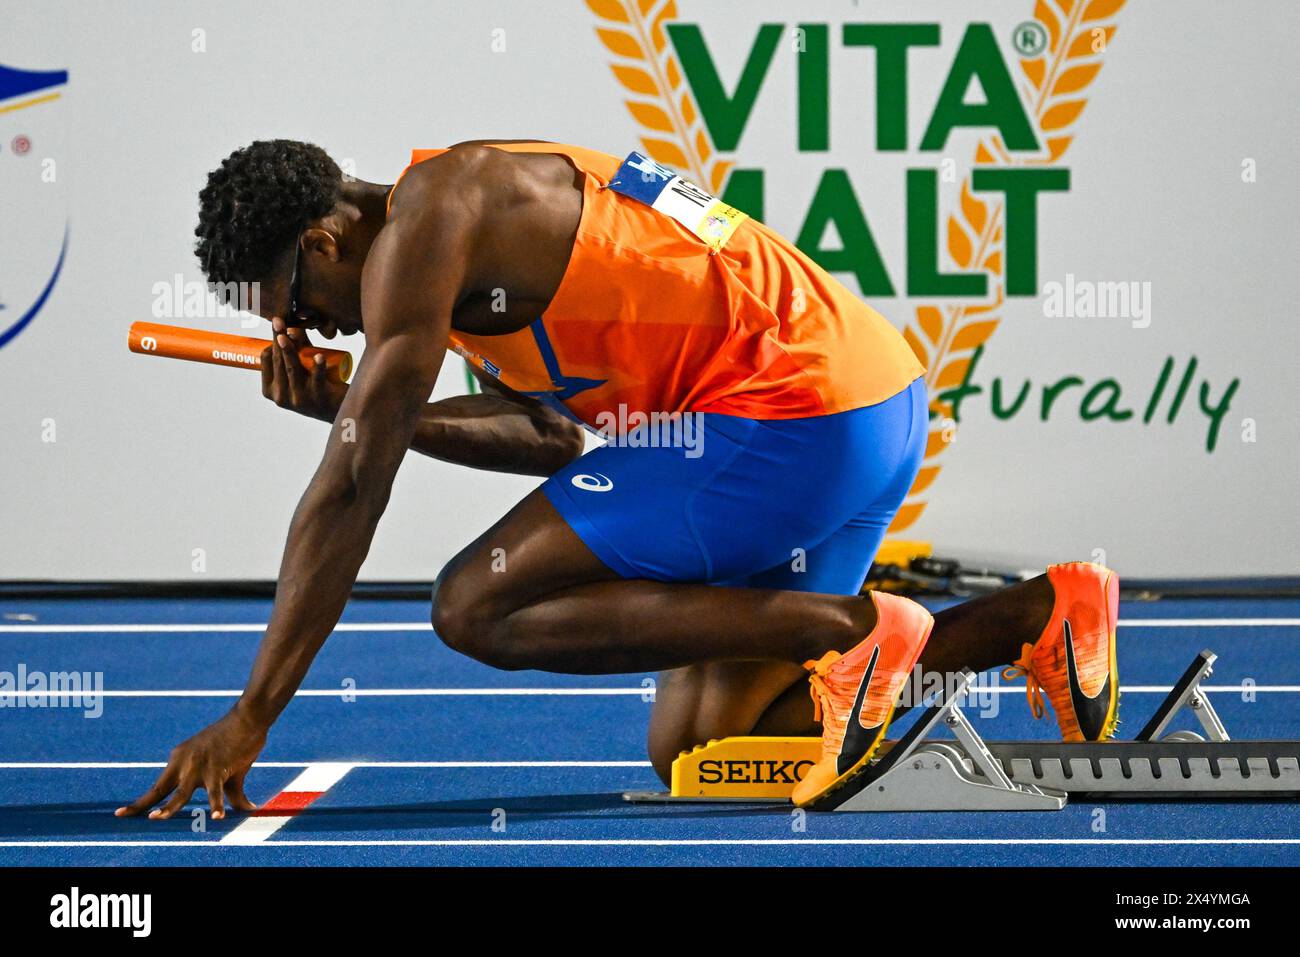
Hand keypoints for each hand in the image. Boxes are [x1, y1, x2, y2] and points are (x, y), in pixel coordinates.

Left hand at [115, 707, 267, 820]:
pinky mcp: (218, 767)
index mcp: (180, 760)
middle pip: (159, 789)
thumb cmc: (238, 741)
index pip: (159, 786)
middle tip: (121, 815)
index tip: (121, 813)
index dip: (141, 802)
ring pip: (180, 793)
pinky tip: (218, 818)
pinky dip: (217, 805)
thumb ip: (232, 792)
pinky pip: (215, 791)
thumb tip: (247, 810)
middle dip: (141, 805)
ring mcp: (200, 766)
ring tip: (156, 818)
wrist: (248, 718)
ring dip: (168, 807)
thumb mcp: (230, 769)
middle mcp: (184, 763)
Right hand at [261, 317, 347, 421]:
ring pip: (292, 369)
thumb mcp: (301, 367)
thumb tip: (292, 326)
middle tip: (279, 321)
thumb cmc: (315, 385)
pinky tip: (320, 357)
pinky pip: (317, 379)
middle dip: (278, 340)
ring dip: (290, 351)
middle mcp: (281, 397)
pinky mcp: (318, 398)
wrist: (338, 408)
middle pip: (278, 362)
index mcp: (270, 390)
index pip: (266, 360)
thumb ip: (298, 348)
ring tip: (290, 334)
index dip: (271, 342)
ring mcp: (300, 399)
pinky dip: (318, 367)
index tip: (279, 328)